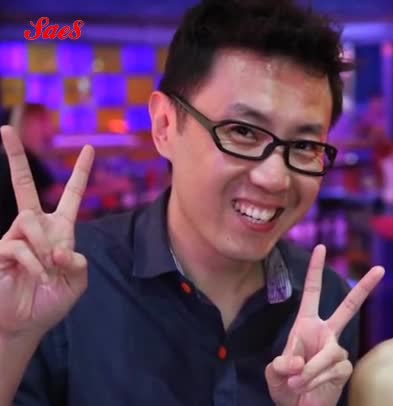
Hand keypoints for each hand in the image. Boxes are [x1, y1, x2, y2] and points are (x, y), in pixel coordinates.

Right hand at [0, 125, 93, 338]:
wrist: (26, 323)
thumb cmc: (52, 301)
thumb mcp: (77, 281)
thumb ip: (77, 263)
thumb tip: (61, 250)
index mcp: (59, 229)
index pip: (70, 195)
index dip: (80, 173)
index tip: (89, 149)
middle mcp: (34, 227)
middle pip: (23, 186)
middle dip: (13, 157)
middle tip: (4, 129)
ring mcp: (14, 236)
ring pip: (29, 221)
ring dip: (43, 248)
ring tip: (46, 271)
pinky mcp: (0, 250)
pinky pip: (19, 245)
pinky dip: (34, 263)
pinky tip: (37, 276)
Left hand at [265, 245, 383, 405]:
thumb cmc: (285, 387)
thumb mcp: (274, 372)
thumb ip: (282, 363)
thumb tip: (299, 361)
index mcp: (306, 325)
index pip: (312, 292)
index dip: (315, 270)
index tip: (320, 247)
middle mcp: (326, 333)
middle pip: (349, 307)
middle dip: (365, 288)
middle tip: (381, 269)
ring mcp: (337, 350)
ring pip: (329, 352)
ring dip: (309, 370)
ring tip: (296, 383)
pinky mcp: (344, 367)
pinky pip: (332, 368)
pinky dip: (315, 379)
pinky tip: (309, 388)